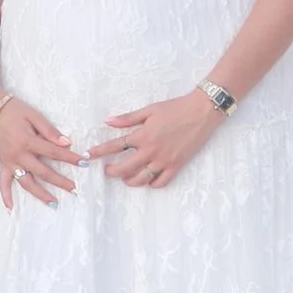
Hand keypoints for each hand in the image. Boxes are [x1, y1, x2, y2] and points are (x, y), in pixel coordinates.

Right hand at [0, 96, 79, 209]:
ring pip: (26, 182)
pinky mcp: (3, 164)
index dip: (70, 158)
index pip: (54, 152)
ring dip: (40, 194)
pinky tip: (11, 208)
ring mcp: (10, 162)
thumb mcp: (34, 115)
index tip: (83, 163)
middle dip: (60, 181)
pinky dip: (6, 196)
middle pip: (43, 172)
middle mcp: (19, 155)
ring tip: (53, 203)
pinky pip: (3, 183)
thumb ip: (49, 131)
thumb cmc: (14, 110)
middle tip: (74, 189)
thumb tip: (65, 143)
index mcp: (28, 141)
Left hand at [89, 90, 224, 188]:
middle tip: (107, 170)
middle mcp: (151, 151)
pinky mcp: (177, 166)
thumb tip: (108, 121)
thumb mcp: (150, 110)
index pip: (115, 146)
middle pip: (124, 168)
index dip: (100, 152)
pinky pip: (161, 182)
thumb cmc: (176, 108)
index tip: (89, 156)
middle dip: (112, 172)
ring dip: (129, 181)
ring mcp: (164, 161)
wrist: (202, 112)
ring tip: (125, 178)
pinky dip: (151, 184)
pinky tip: (147, 180)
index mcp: (143, 135)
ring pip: (141, 179)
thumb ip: (128, 118)